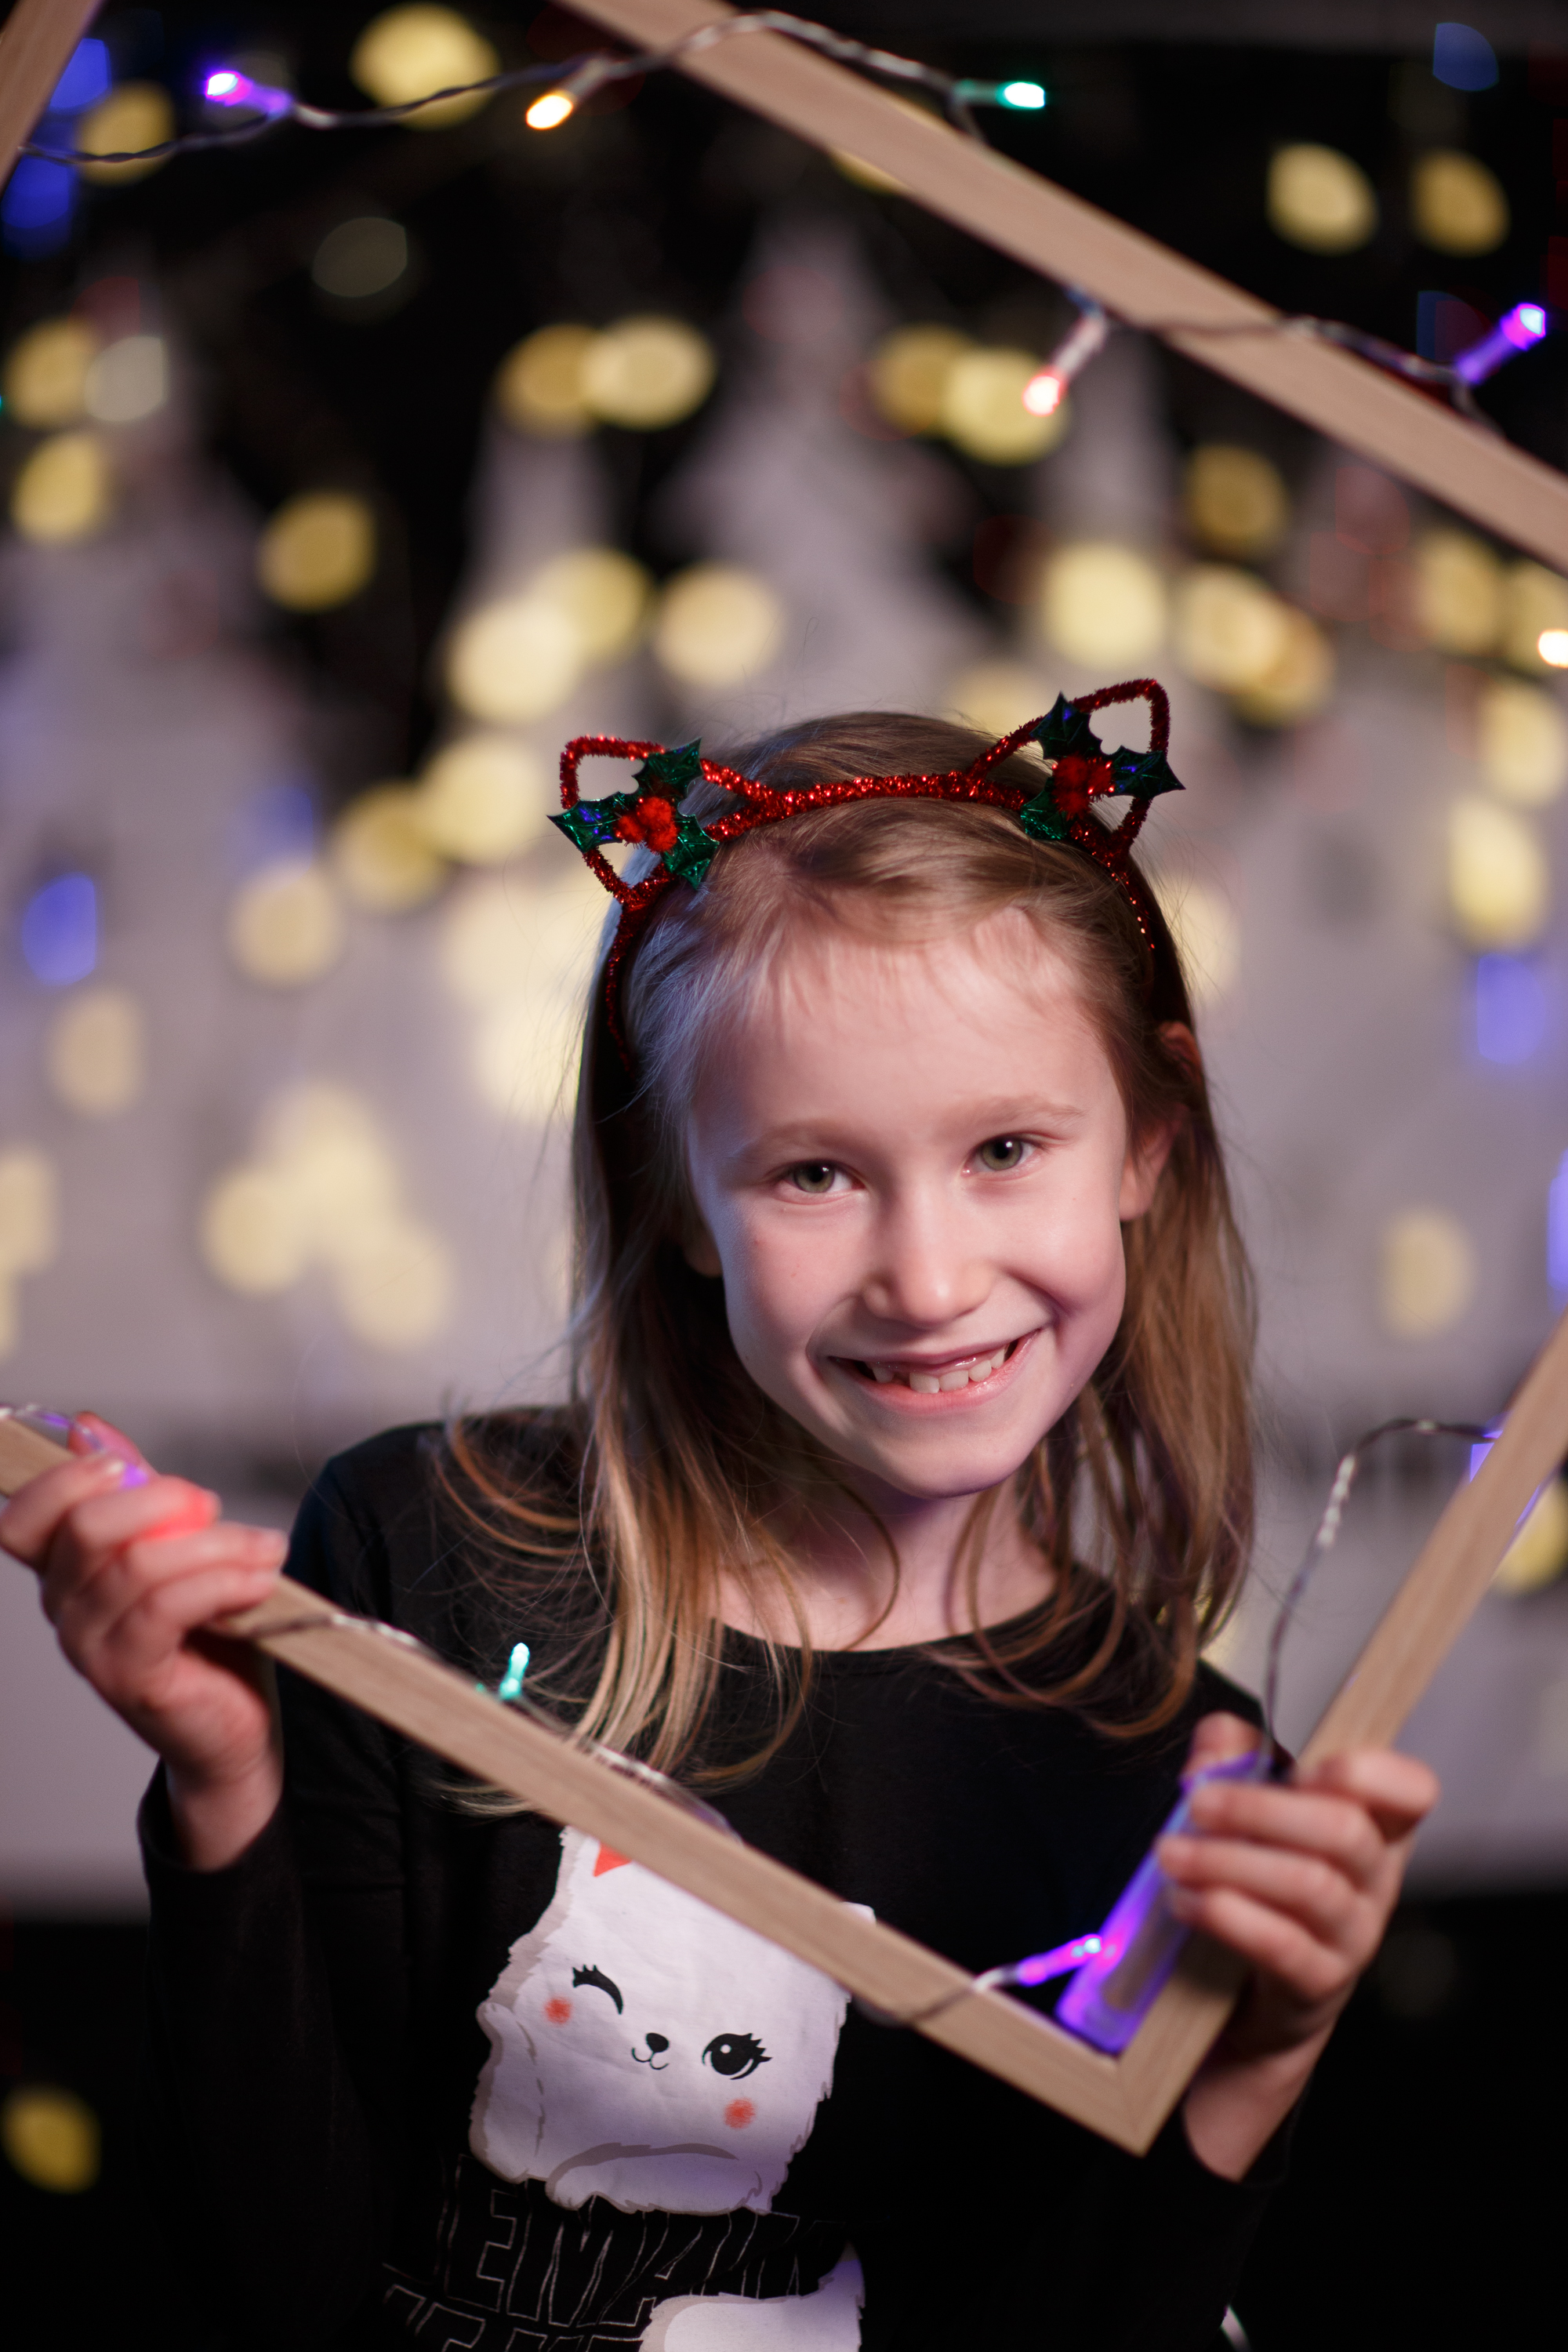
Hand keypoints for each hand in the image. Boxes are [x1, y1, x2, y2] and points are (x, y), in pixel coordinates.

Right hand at [0, 1415, 288, 1867]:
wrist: (236, 1729)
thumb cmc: (208, 1639)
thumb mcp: (175, 1548)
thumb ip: (137, 1492)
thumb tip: (88, 1426)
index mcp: (66, 1573)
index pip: (23, 1518)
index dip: (65, 1479)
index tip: (122, 1464)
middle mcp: (64, 1611)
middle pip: (85, 1528)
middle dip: (161, 1500)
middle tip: (213, 1507)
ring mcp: (91, 1648)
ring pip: (138, 1565)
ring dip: (215, 1545)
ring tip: (264, 1550)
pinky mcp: (130, 1677)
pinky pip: (166, 1607)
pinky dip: (223, 1581)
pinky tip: (259, 1580)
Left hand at [1164, 1711, 1437, 2178]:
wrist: (1254, 1995)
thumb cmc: (1259, 1880)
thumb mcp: (1249, 1806)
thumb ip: (1232, 1755)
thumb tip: (1213, 1748)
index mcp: (1373, 1825)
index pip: (1413, 1790)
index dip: (1368, 1771)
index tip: (1303, 1767)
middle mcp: (1375, 1879)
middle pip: (1344, 1831)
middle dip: (1259, 1808)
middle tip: (1196, 1803)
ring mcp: (1353, 1936)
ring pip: (1309, 1885)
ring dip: (1228, 1860)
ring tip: (1171, 1853)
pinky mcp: (1318, 1983)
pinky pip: (1280, 1944)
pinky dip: (1225, 1914)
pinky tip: (1185, 1900)